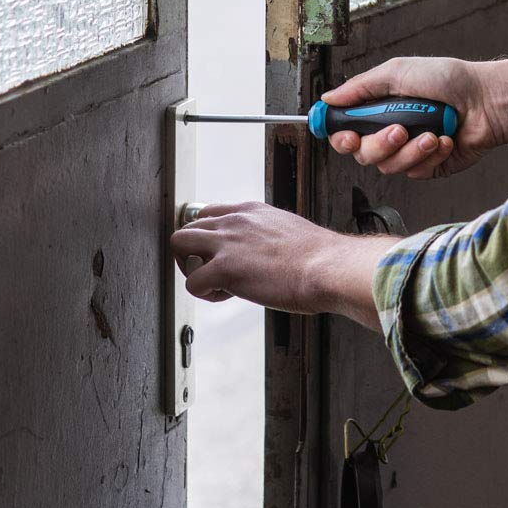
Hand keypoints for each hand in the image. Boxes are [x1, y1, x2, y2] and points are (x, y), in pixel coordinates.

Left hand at [169, 201, 382, 326]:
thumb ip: (268, 236)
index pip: (209, 213)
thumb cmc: (319, 258)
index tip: (221, 255)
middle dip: (192, 253)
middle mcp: (234, 221)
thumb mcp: (289, 231)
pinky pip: (192, 283)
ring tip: (213, 284)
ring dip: (190, 268)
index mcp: (251, 210)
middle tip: (211, 272)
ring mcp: (227, 243)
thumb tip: (269, 253)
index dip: (209, 238)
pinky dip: (205, 294)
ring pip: (179, 243)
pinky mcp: (224, 269)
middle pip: (188, 227)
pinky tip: (227, 296)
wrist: (329, 267)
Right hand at [318, 55, 505, 180]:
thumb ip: (361, 87)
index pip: (347, 132)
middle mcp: (392, 132)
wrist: (486, 100)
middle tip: (399, 130)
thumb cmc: (447, 80)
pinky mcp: (431, 167)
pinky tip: (446, 141)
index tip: (347, 137)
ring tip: (432, 134)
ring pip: (389, 167)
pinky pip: (416, 173)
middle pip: (363, 155)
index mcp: (380, 109)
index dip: (341, 139)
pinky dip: (431, 157)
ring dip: (410, 151)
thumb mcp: (398, 72)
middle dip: (379, 144)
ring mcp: (411, 152)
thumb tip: (328, 99)